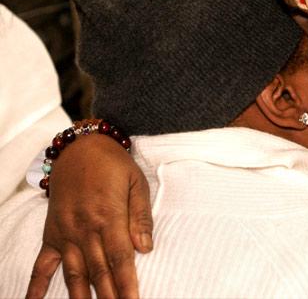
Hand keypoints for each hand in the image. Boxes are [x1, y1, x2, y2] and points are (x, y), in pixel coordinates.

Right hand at [26, 134, 152, 298]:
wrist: (80, 148)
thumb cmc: (114, 165)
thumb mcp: (136, 183)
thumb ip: (141, 217)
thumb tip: (146, 248)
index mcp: (109, 215)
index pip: (120, 258)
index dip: (127, 283)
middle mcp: (84, 228)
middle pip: (99, 271)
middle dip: (109, 296)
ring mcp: (65, 233)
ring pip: (74, 274)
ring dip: (82, 298)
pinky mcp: (51, 233)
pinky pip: (42, 264)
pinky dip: (37, 286)